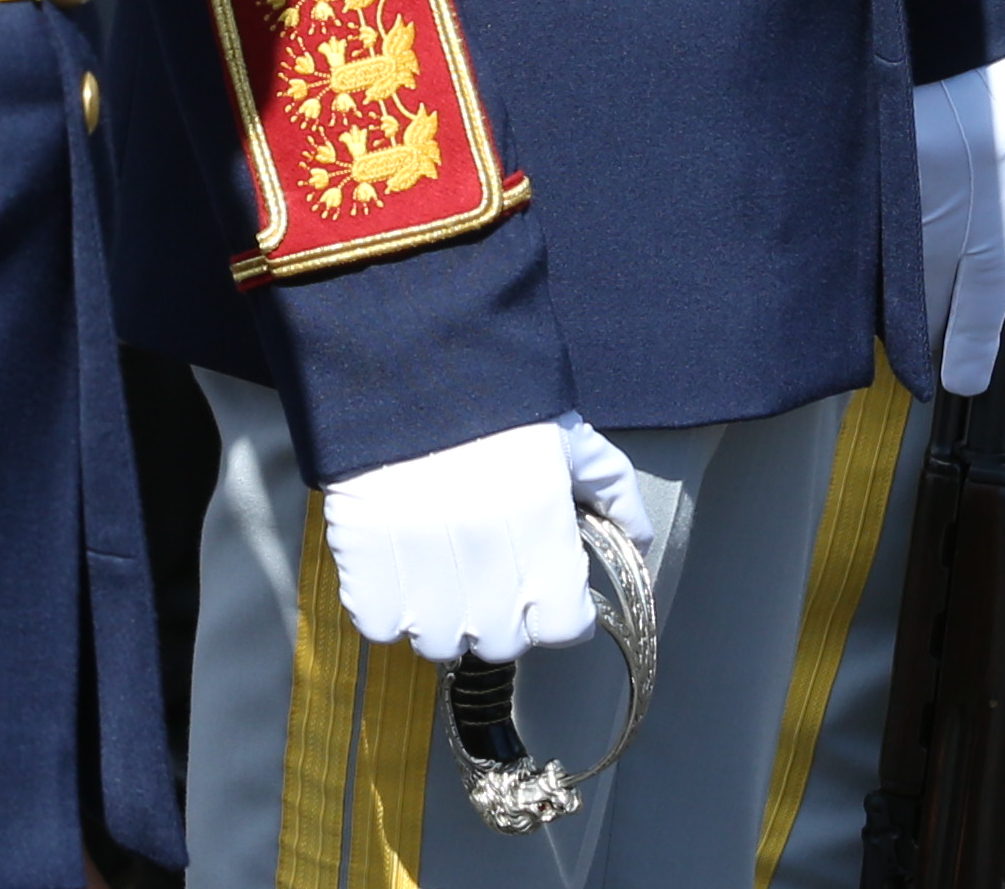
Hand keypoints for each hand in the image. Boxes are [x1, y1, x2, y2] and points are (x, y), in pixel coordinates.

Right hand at [324, 417, 639, 663]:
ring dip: (447, 618)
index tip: (548, 590)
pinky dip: (392, 609)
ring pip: (442, 643)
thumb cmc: (496, 400)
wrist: (405, 361)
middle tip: (494, 573)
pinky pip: (384, 626)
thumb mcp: (570, 436)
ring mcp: (418, 566)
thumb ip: (614, 492)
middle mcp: (484, 556)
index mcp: (541, 525)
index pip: (565, 626)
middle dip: (505, 614)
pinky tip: (402, 572)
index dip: (561, 610)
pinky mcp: (363, 562)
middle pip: (504, 642)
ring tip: (445, 572)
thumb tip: (642, 543)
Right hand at [912, 48, 1004, 398]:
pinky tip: (876, 302)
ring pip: (926, 289)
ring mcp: (939, 208)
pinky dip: (880, 286)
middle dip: (970, 348)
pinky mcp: (891, 201)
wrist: (941, 24)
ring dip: (919, 325)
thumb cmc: (989, 71)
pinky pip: (884, 261)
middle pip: (981, 301)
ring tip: (915, 353)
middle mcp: (995, 210)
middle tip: (963, 380)